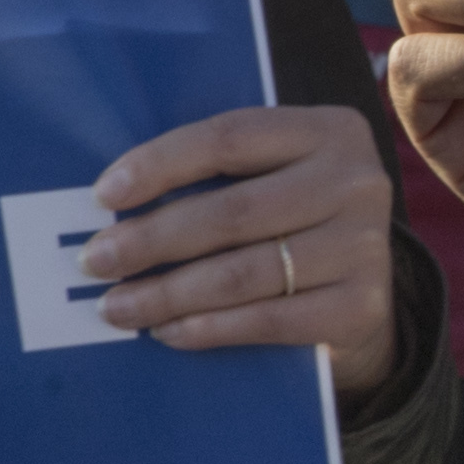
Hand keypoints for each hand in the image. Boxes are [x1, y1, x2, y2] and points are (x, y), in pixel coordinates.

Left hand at [88, 104, 402, 395]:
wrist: (360, 295)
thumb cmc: (292, 226)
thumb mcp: (271, 178)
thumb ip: (215, 177)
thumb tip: (113, 202)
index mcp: (329, 131)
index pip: (230, 138)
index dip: (161, 164)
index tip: (104, 195)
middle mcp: (358, 182)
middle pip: (234, 211)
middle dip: (152, 239)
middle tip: (97, 261)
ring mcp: (366, 247)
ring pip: (245, 272)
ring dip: (168, 293)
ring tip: (118, 306)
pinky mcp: (364, 307)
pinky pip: (269, 320)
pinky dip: (210, 328)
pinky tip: (169, 331)